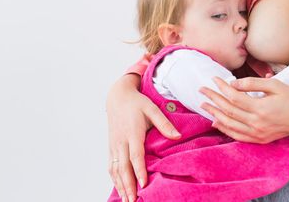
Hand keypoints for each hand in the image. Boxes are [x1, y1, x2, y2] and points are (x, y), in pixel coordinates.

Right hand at [106, 73, 180, 201]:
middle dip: (128, 185)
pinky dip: (115, 179)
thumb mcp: (152, 109)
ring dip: (120, 185)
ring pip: (115, 169)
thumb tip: (178, 136)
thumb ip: (164, 123)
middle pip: (123, 167)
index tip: (143, 185)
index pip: (135, 155)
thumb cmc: (137, 103)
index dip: (139, 170)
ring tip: (126, 200)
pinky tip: (120, 188)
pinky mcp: (111, 147)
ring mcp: (114, 145)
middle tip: (133, 200)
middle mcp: (121, 141)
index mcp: (132, 132)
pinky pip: (111, 166)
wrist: (117, 97)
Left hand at [199, 76, 288, 143]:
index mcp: (261, 108)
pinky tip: (216, 122)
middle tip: (202, 90)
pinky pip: (237, 136)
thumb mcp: (276, 85)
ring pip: (230, 124)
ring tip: (204, 105)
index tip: (214, 79)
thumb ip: (254, 84)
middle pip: (229, 111)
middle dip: (213, 99)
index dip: (222, 88)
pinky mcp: (259, 140)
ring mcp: (257, 134)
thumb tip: (233, 84)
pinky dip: (224, 129)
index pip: (234, 97)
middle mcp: (257, 123)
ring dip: (215, 114)